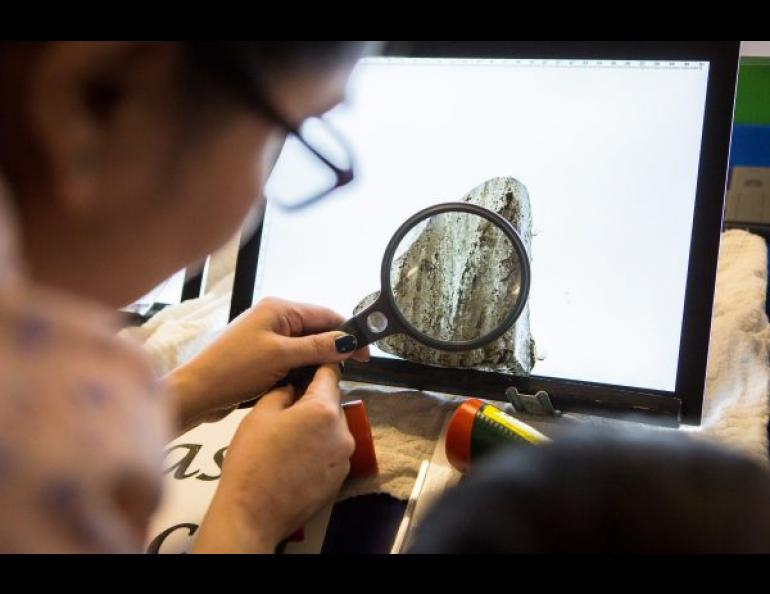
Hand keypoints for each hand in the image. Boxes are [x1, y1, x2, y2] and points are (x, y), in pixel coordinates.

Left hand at [166, 297, 368, 431]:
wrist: (197, 392)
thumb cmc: (235, 370)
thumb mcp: (281, 356)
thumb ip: (318, 347)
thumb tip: (349, 341)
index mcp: (280, 308)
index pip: (326, 315)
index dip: (348, 333)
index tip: (365, 355)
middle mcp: (275, 317)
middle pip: (317, 329)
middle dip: (334, 349)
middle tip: (349, 372)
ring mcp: (267, 335)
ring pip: (306, 345)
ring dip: (318, 361)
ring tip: (329, 379)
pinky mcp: (262, 354)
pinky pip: (293, 357)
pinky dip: (303, 368)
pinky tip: (308, 382)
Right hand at [192, 364, 354, 552]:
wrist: (252, 513)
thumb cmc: (252, 461)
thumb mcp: (260, 414)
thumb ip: (282, 392)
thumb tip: (293, 388)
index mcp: (323, 410)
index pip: (330, 374)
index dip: (319, 366)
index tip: (312, 362)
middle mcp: (342, 432)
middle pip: (332, 404)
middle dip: (314, 402)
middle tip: (288, 408)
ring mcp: (344, 458)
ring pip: (333, 429)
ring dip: (318, 427)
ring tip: (289, 438)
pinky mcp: (340, 478)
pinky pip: (332, 452)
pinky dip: (319, 449)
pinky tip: (295, 458)